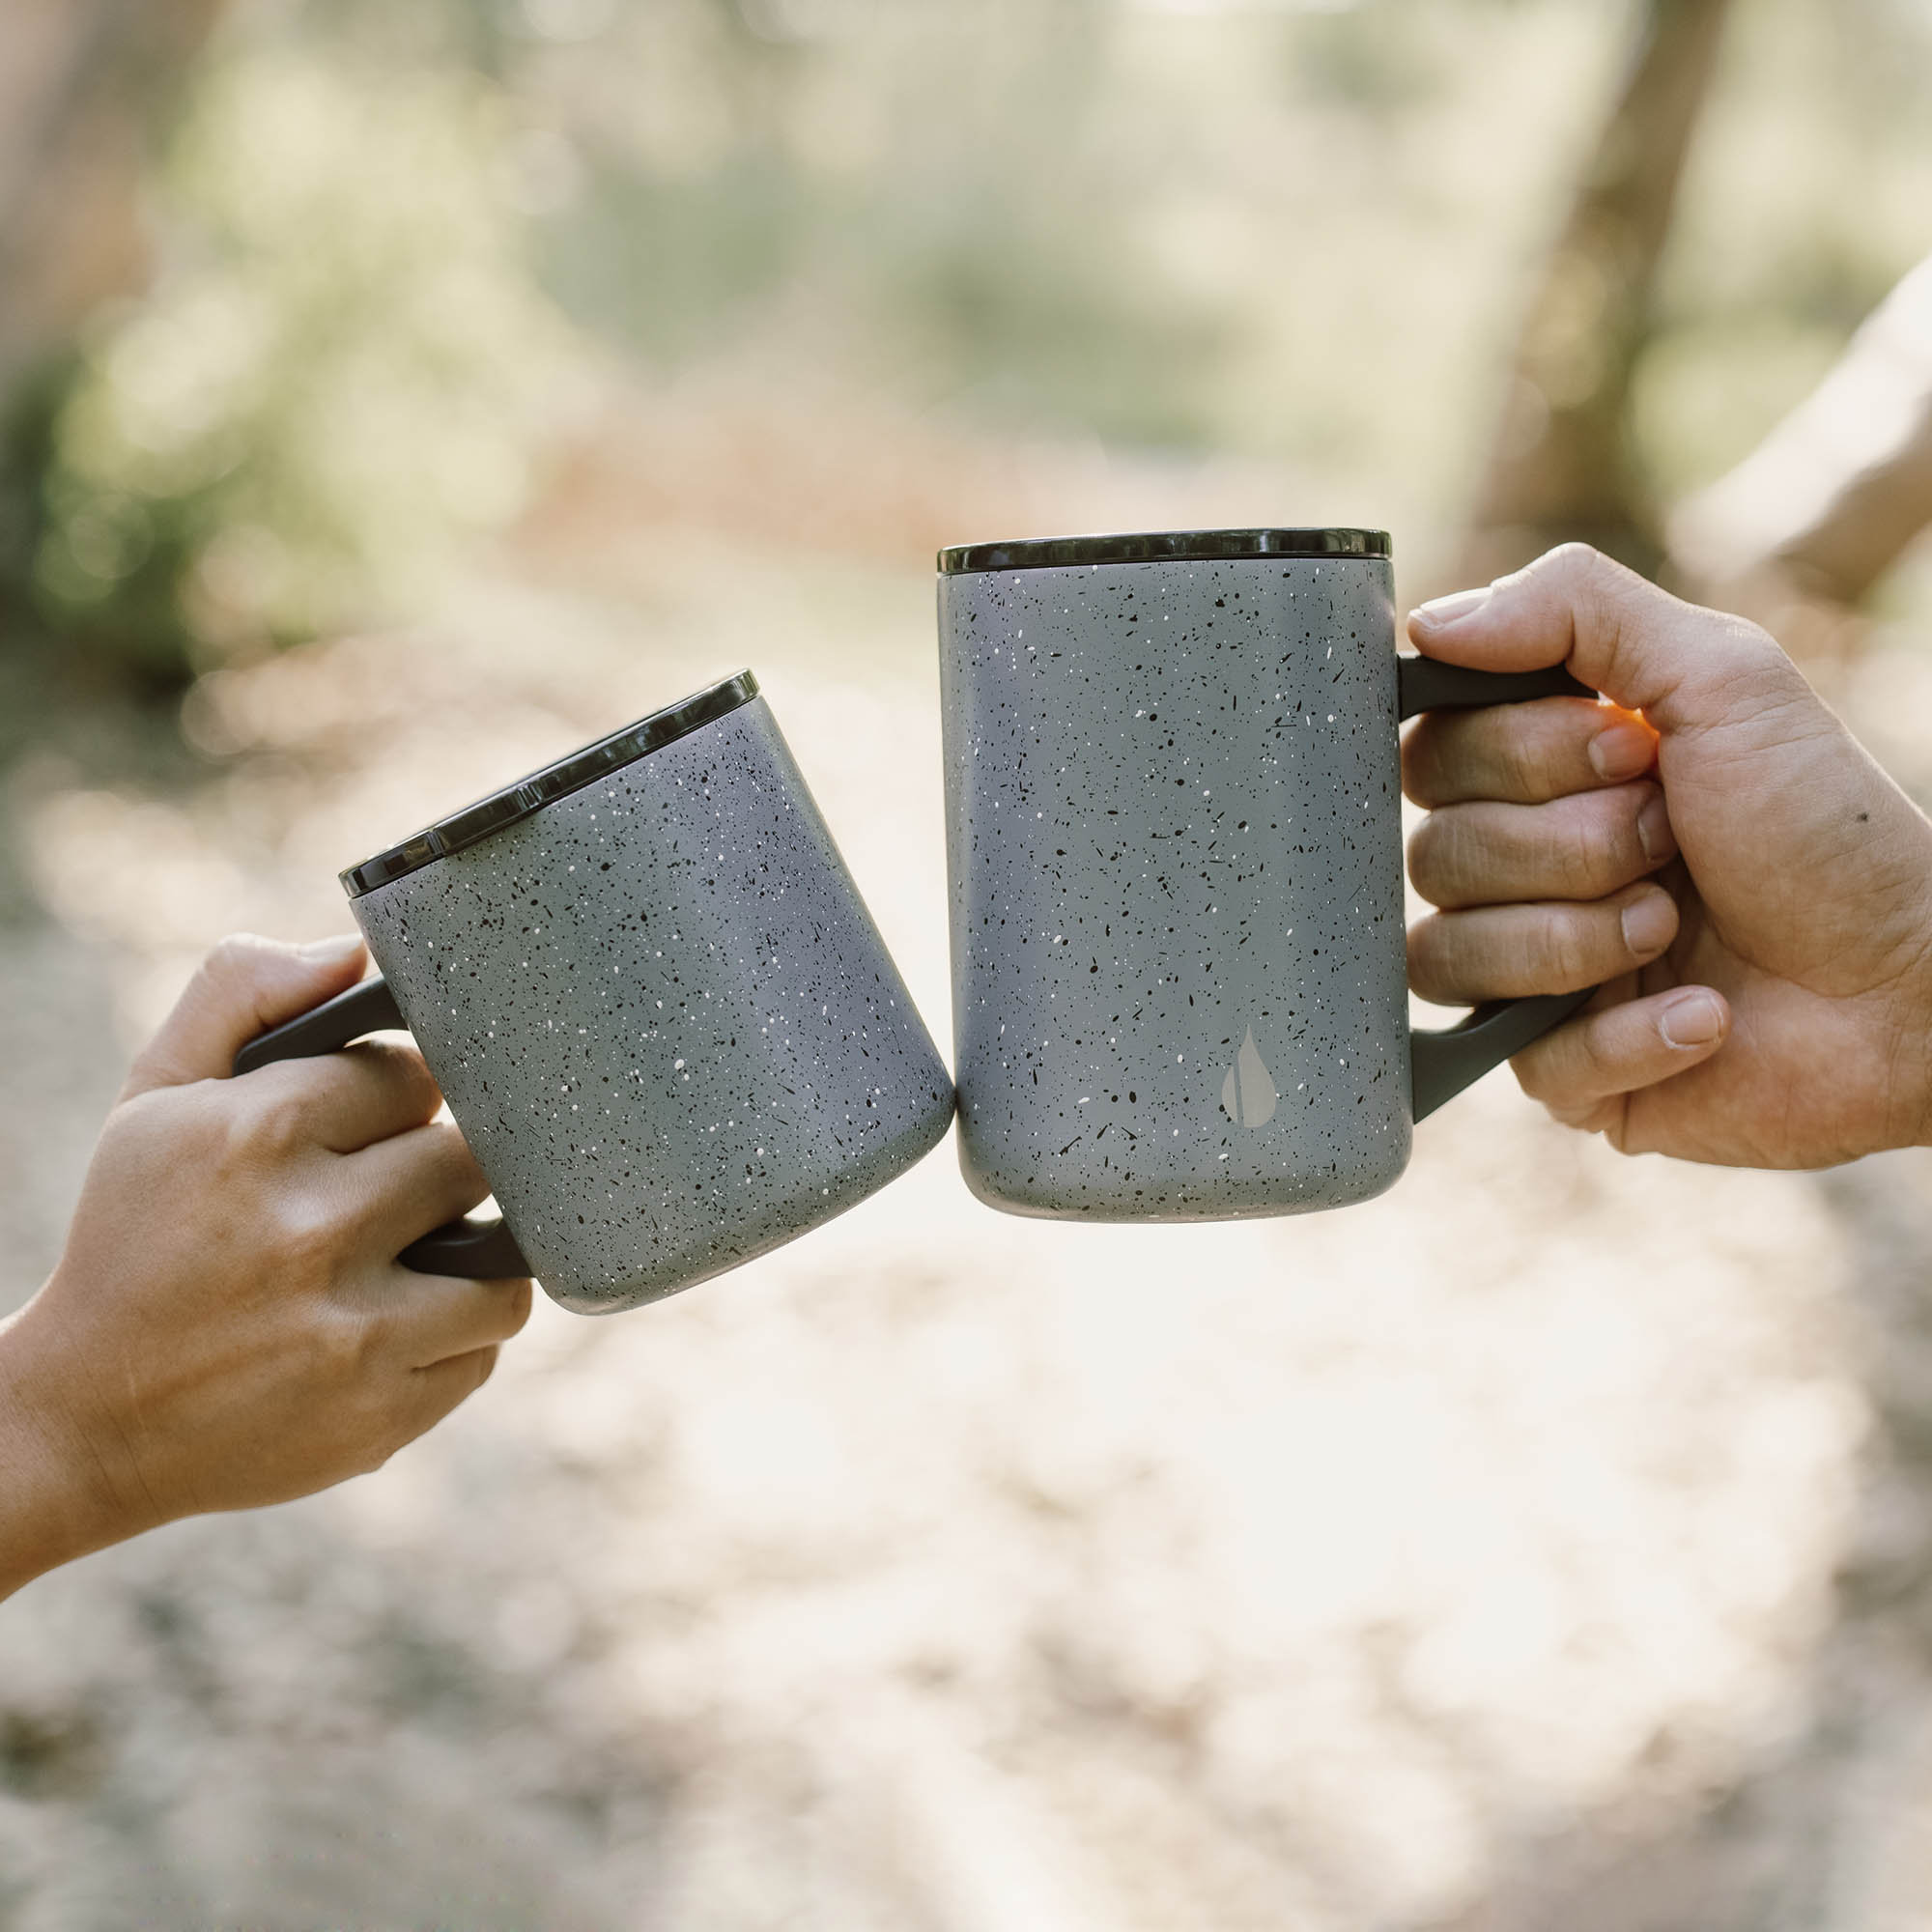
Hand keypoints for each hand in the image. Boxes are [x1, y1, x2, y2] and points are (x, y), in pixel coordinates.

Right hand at [0, 935, 530, 1598]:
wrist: (86, 1417)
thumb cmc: (137, 1236)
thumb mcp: (154, 1097)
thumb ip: (240, 993)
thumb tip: (354, 951)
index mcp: (258, 1133)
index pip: (413, 1076)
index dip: (400, 1097)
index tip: (370, 1125)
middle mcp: (311, 1230)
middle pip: (468, 1160)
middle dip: (439, 1169)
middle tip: (395, 1191)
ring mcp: (354, 1331)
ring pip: (506, 1261)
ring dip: (475, 1254)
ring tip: (422, 1254)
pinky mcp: (382, 1412)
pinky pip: (485, 1345)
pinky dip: (456, 1332)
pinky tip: (397, 1324)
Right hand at [1402, 544, 1931, 1167]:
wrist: (1912, 985)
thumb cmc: (1824, 829)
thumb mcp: (1720, 674)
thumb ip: (1573, 609)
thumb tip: (1428, 622)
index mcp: (1540, 778)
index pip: (1432, 756)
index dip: (1520, 757)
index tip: (1635, 755)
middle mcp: (1521, 873)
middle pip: (1437, 854)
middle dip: (1571, 847)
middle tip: (1669, 842)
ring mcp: (1531, 976)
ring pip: (1452, 957)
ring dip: (1588, 939)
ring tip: (1679, 929)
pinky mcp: (1560, 1074)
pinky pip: (1522, 1060)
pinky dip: (1631, 1036)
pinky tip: (1704, 1019)